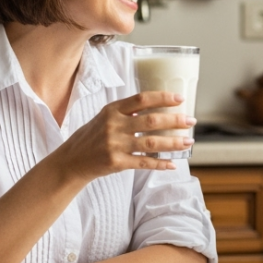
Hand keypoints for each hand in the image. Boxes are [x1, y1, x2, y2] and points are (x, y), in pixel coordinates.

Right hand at [48, 91, 194, 181]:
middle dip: (174, 121)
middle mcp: (114, 126)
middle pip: (151, 121)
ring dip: (173, 143)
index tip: (180, 98)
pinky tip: (172, 164)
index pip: (141, 99)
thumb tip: (157, 108)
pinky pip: (144, 163)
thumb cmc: (91, 137)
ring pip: (151, 143)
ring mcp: (115, 145)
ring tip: (188, 141)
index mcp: (112, 110)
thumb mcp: (104, 118)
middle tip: (191, 121)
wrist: (71, 161)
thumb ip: (126, 113)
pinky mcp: (116, 162)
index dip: (163, 97)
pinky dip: (160, 164)